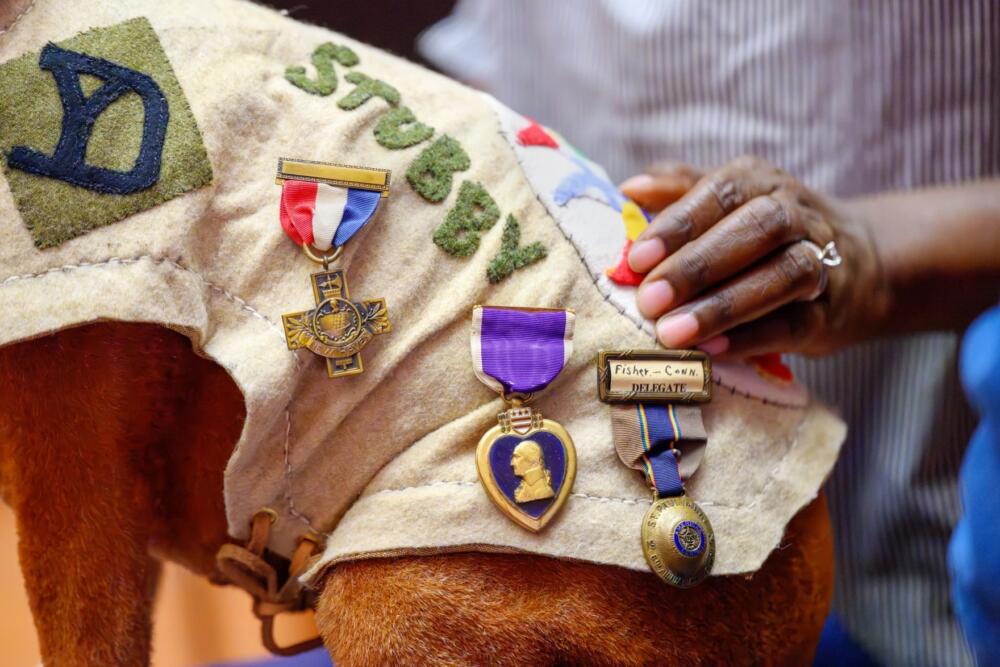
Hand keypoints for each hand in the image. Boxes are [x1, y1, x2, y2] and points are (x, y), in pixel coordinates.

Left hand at [620, 156, 888, 357]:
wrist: (858, 269)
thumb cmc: (764, 236)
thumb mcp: (728, 203)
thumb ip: (679, 191)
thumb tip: (629, 188)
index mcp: (762, 182)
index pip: (723, 191)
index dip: (680, 223)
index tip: (637, 258)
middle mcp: (797, 214)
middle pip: (758, 228)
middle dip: (699, 265)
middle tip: (650, 299)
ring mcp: (822, 263)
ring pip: (784, 274)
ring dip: (724, 305)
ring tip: (673, 333)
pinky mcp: (830, 313)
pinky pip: (796, 324)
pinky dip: (752, 338)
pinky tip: (711, 351)